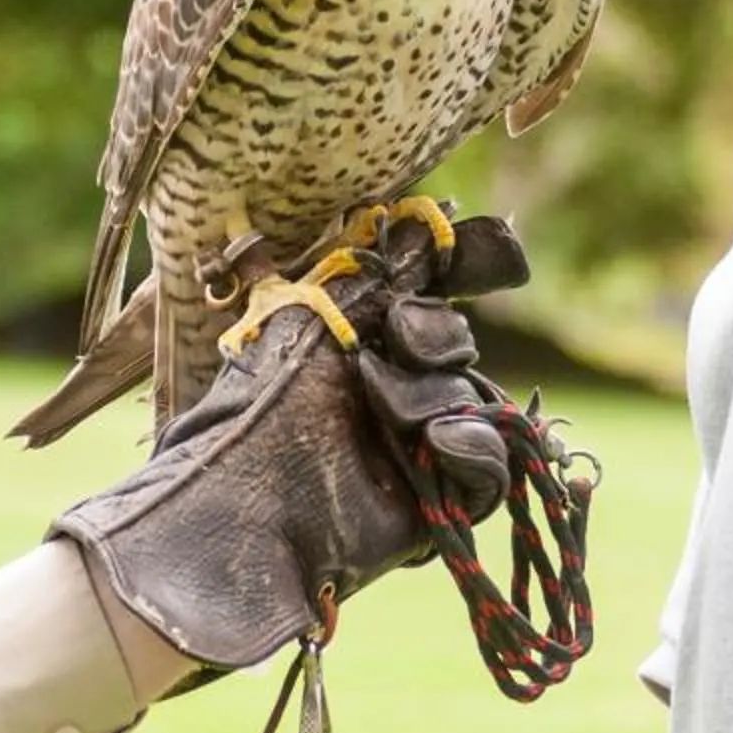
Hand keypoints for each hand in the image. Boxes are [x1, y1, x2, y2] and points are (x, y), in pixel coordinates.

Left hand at [49, 212, 540, 675]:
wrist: (239, 515)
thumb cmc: (259, 413)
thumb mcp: (311, 324)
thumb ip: (372, 275)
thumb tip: (426, 216)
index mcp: (353, 340)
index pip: (428, 295)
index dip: (460, 272)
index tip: (493, 258)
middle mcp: (387, 389)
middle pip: (456, 348)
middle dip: (436, 339)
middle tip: (403, 339)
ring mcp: (413, 447)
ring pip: (476, 404)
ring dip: (447, 398)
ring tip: (407, 414)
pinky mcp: (434, 504)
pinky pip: (488, 467)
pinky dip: (478, 450)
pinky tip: (446, 443)